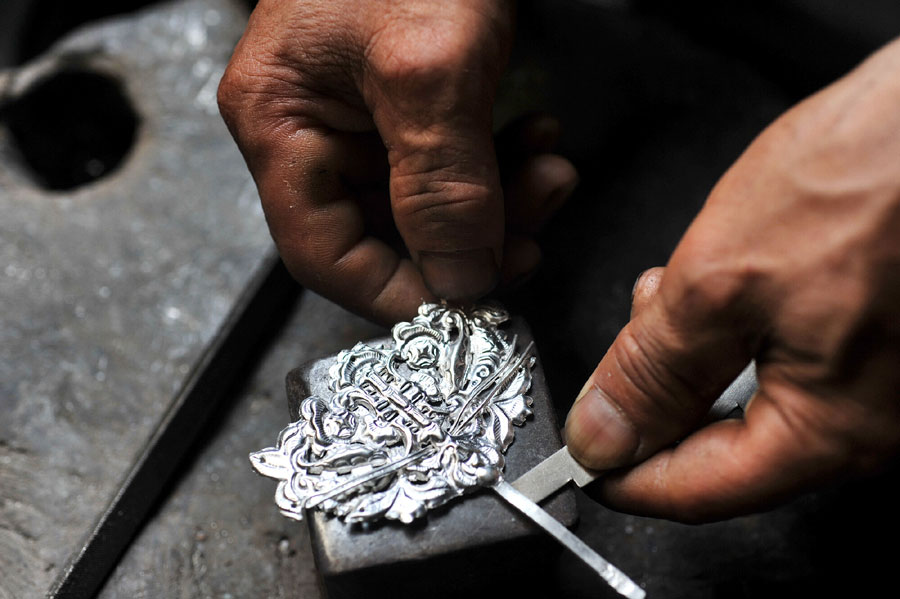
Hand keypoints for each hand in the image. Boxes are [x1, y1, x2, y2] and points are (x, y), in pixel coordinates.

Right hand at [218, 0, 576, 323]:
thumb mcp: (431, 68)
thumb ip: (442, 184)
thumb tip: (459, 278)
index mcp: (281, 122)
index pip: (322, 252)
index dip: (396, 292)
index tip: (466, 307)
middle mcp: (312, 128)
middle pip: (382, 232)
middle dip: (467, 241)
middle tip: (530, 237)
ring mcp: (361, 114)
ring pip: (427, 201)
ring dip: (498, 201)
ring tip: (550, 174)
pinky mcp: (408, 98)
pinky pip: (451, 159)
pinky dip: (500, 162)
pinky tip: (538, 140)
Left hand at [566, 38, 899, 522]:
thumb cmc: (870, 178)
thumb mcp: (720, 283)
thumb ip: (654, 372)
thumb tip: (605, 437)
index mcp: (830, 432)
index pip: (697, 493)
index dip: (623, 477)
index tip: (579, 459)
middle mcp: (865, 422)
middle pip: (721, 447)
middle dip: (657, 397)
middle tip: (626, 341)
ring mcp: (876, 380)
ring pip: (747, 398)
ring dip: (692, 352)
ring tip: (674, 287)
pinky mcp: (874, 334)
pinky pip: (781, 359)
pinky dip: (733, 329)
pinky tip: (721, 281)